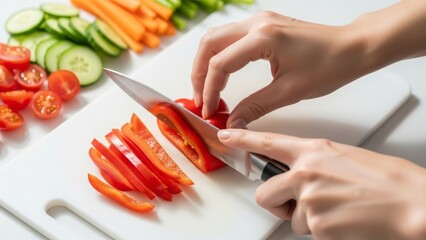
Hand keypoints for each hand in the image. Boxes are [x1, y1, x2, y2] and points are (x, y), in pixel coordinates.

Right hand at [191, 10, 367, 124]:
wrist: (352, 48)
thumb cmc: (330, 65)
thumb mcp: (289, 92)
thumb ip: (255, 107)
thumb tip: (233, 122)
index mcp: (263, 37)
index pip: (220, 63)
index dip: (209, 89)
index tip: (209, 109)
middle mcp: (257, 23)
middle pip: (209, 44)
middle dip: (199, 73)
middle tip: (201, 99)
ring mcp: (260, 21)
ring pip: (217, 37)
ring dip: (206, 63)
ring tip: (207, 88)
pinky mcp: (264, 25)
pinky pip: (230, 37)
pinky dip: (220, 56)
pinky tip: (222, 74)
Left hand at [217, 128, 425, 239]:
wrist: (411, 202)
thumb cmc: (386, 179)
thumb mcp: (343, 157)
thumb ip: (314, 162)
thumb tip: (298, 173)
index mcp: (313, 151)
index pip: (268, 142)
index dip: (243, 140)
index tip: (226, 137)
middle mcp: (305, 173)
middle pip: (263, 193)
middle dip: (275, 203)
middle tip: (296, 204)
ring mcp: (309, 199)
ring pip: (290, 218)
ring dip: (307, 219)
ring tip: (336, 210)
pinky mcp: (318, 225)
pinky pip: (309, 232)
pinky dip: (323, 232)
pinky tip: (344, 221)